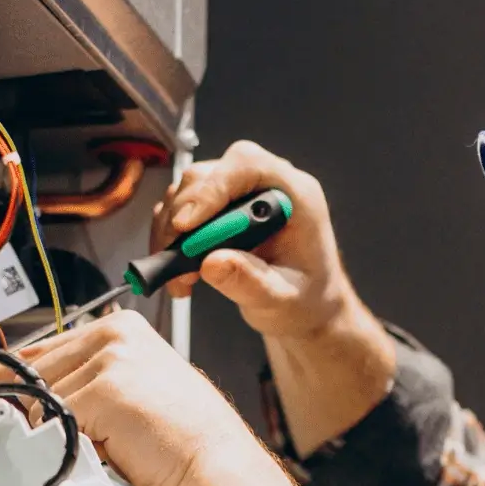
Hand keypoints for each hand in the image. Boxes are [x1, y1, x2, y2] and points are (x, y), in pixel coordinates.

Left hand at [16, 311, 339, 485]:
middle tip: (77, 438)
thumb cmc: (185, 442)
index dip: (24, 382)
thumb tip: (29, 395)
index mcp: (122, 328)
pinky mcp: (103, 390)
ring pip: (39, 400)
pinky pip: (51, 422)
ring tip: (106, 445)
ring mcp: (109, 359)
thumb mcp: (133, 393)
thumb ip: (87, 381)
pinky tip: (106, 452)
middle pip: (34, 373)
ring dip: (60, 431)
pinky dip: (69, 444)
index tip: (7, 399)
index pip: (45, 348)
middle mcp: (115, 334)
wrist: (218, 471)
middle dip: (42, 411)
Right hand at [155, 141, 395, 455]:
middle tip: (173, 259)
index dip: (212, 191)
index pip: (246, 167)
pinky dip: (174, 242)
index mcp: (295, 194)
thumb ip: (251, 283)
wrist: (311, 318)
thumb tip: (217, 262)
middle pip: (210, 175)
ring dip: (173, 233)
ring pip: (190, 193)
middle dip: (184, 216)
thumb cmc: (307, 307)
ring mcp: (244, 197)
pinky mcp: (223, 213)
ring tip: (176, 276)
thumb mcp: (283, 302)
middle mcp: (269, 186)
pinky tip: (180, 276)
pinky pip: (186, 214)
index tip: (188, 225)